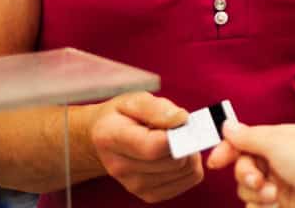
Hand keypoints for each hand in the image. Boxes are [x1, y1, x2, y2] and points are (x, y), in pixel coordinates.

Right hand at [88, 92, 203, 202]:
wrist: (104, 139)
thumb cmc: (122, 116)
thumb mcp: (134, 100)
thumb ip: (157, 108)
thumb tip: (180, 120)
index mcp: (111, 138)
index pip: (153, 147)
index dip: (177, 136)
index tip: (183, 122)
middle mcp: (119, 167)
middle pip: (173, 161)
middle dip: (186, 141)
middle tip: (178, 128)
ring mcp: (133, 185)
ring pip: (184, 172)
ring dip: (189, 153)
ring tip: (176, 140)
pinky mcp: (149, 194)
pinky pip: (187, 181)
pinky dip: (190, 167)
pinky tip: (176, 154)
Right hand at [208, 122, 294, 207]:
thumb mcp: (278, 142)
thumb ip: (248, 136)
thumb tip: (227, 125)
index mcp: (279, 138)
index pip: (244, 140)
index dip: (227, 150)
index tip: (215, 162)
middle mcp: (277, 159)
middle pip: (241, 164)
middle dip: (245, 173)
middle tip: (258, 179)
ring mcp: (278, 182)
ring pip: (245, 187)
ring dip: (255, 191)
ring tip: (273, 195)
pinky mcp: (278, 203)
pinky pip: (253, 205)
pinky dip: (259, 205)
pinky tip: (274, 204)